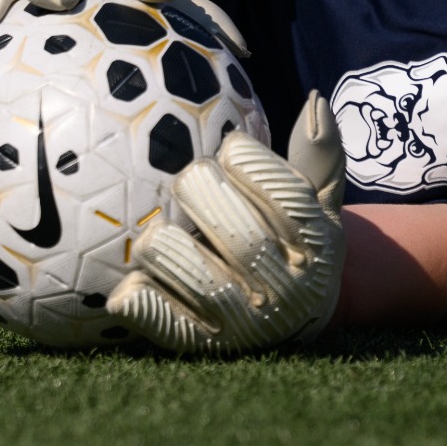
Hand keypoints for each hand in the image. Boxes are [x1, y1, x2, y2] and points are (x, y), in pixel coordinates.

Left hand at [107, 93, 346, 355]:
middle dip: (200, 191)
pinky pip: (165, 323)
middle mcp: (286, 290)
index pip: (283, 193)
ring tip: (156, 229)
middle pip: (239, 232)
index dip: (245, 159)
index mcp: (317, 247)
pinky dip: (142, 302)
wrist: (296, 318)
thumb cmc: (297, 240)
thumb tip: (315, 100)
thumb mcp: (318, 201)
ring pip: (197, 276)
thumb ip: (318, 155)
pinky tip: (127, 286)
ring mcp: (245, 324)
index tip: (229, 150)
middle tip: (187, 180)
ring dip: (163, 243)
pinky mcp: (203, 345)